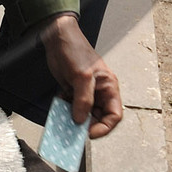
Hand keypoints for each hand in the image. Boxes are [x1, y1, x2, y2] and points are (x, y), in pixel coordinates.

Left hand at [40, 14, 120, 137]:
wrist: (57, 39)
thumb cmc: (76, 50)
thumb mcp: (82, 76)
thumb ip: (83, 99)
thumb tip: (81, 120)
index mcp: (109, 87)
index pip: (114, 114)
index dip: (104, 126)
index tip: (90, 133)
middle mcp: (99, 92)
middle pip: (98, 117)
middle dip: (87, 125)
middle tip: (74, 131)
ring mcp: (85, 93)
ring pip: (83, 114)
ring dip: (74, 120)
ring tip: (64, 123)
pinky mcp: (72, 91)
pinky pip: (71, 108)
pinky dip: (65, 112)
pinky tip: (58, 111)